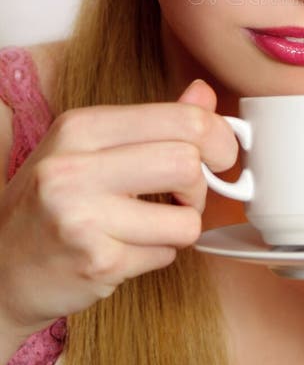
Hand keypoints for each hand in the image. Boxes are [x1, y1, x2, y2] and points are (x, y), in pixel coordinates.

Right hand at [0, 79, 237, 336]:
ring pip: (186, 218)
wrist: (0, 268)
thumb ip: (151, 122)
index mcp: (80, 127)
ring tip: (151, 225)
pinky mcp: (96, 263)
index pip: (180, 119)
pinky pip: (166, 255)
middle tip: (187, 195)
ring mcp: (83, 218)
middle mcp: (74, 167)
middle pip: (187, 163)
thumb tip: (204, 95)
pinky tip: (127, 249)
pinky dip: (158, 254)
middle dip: (202, 185)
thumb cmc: (52, 203)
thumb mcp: (89, 147)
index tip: (221, 153)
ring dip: (181, 226)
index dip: (218, 137)